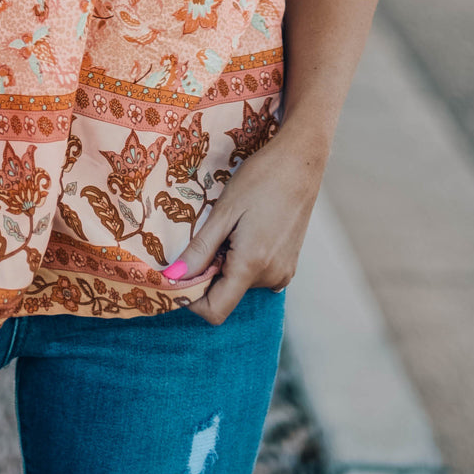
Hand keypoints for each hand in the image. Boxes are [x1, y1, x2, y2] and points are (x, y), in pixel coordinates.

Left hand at [160, 125, 327, 323]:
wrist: (300, 162)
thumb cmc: (260, 180)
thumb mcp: (223, 212)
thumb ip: (200, 250)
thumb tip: (174, 278)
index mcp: (252, 266)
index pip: (215, 310)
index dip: (190, 298)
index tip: (178, 274)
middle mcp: (271, 278)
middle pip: (226, 295)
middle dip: (208, 273)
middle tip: (208, 235)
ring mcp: (283, 273)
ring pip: (240, 283)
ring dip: (226, 263)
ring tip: (231, 227)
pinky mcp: (289, 264)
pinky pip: (256, 274)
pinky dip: (242, 261)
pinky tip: (245, 230)